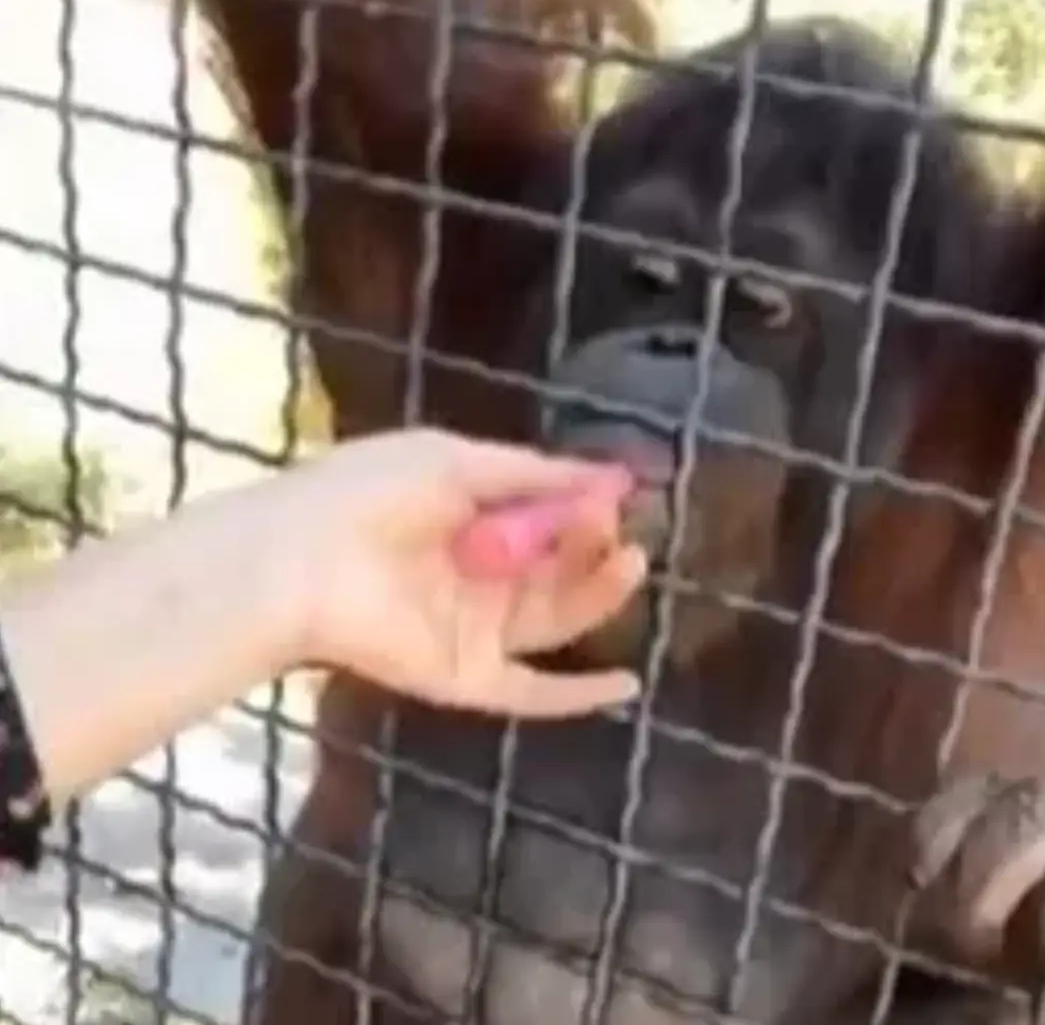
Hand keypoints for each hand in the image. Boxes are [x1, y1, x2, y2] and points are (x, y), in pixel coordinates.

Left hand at [246, 428, 646, 717]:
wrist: (301, 562)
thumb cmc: (370, 495)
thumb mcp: (456, 462)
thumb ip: (535, 472)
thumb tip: (615, 475)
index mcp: (473, 515)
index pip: (549, 512)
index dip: (585, 502)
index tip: (621, 490)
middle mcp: (481, 572)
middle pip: (560, 565)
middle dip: (593, 543)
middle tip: (613, 527)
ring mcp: (477, 628)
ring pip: (557, 616)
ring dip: (598, 592)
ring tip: (627, 562)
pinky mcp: (467, 678)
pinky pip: (531, 693)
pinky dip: (577, 697)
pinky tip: (625, 684)